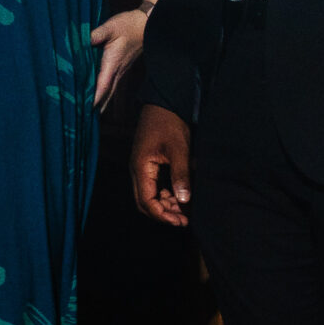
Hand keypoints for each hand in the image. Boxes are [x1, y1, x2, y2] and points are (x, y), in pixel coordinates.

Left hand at [87, 5, 147, 108]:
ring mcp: (120, 72)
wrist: (145, 25)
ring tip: (88, 118)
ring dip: (100, 105)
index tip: (85, 110)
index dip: (94, 99)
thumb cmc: (128, 25)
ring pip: (109, 94)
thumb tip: (82, 40)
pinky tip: (100, 104)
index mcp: (112, 64)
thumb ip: (97, 34)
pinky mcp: (121, 70)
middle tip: (83, 120)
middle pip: (105, 95)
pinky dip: (105, 97)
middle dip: (95, 108)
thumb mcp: (111, 27)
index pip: (102, 86)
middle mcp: (117, 72)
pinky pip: (111, 88)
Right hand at [131, 104, 191, 226]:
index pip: (146, 201)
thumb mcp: (179, 149)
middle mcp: (137, 170)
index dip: (162, 215)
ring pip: (149, 195)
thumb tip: (184, 200)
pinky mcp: (148, 164)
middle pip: (144, 202)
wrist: (163, 103)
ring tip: (185, 210)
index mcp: (141, 167)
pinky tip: (180, 196)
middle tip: (184, 220)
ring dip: (165, 205)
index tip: (181, 221)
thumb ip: (181, 174)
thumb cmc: (169, 123)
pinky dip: (166, 195)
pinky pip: (154, 186)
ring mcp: (141, 167)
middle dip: (163, 214)